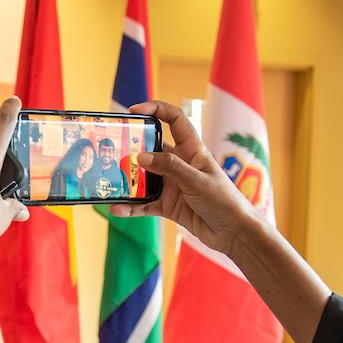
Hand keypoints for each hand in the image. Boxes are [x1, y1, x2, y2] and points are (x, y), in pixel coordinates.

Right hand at [109, 100, 259, 258]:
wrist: (233, 233)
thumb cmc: (223, 201)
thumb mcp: (196, 181)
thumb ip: (169, 167)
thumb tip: (140, 157)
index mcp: (192, 150)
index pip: (174, 120)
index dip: (155, 110)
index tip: (134, 111)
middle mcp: (180, 164)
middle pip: (152, 149)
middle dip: (132, 148)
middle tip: (112, 150)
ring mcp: (173, 185)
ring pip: (145, 179)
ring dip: (129, 181)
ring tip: (110, 181)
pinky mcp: (168, 205)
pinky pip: (145, 204)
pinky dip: (132, 207)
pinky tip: (118, 209)